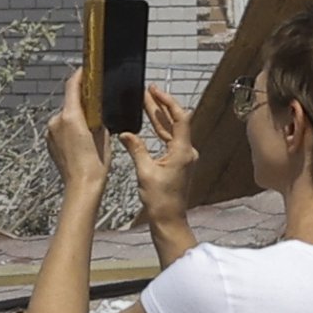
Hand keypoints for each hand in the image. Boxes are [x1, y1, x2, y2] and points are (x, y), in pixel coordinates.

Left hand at [44, 67, 107, 193]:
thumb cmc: (95, 163)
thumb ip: (95, 117)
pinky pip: (61, 129)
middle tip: (97, 106)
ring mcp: (51, 132)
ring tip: (91, 130)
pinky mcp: (50, 142)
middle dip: (82, 102)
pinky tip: (82, 141)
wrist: (82, 186)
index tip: (85, 70)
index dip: (79, 76)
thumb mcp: (103, 134)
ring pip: (66, 117)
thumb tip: (93, 111)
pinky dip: (71, 129)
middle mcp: (56, 121)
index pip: (72, 87)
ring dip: (77, 118)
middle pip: (70, 103)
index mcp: (70, 116)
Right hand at [125, 85, 201, 226]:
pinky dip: (158, 131)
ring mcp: (183, 158)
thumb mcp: (145, 172)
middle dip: (160, 106)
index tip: (155, 91)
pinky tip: (148, 124)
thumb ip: (136, 149)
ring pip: (170, 131)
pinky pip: (168, 142)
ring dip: (158, 117)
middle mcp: (186, 152)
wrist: (169, 220)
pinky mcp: (177, 163)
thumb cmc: (160, 201)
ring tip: (145, 102)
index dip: (167, 102)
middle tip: (147, 92)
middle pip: (174, 122)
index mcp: (182, 151)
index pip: (179, 118)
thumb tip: (126, 133)